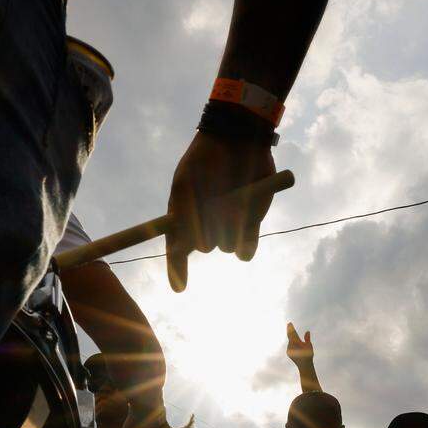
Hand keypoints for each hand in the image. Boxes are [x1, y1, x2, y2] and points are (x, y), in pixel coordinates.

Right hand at [166, 128, 276, 289]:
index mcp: (184, 218)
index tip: (180, 287)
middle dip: (210, 228)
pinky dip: (248, 241)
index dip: (176, 270)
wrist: (240, 141)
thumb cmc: (207, 160)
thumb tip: (194, 248)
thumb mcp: (187, 183)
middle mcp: (206, 226)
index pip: (176, 251)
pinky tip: (247, 218)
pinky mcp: (251, 227)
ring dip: (231, 226)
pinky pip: (247, 250)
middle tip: (214, 203)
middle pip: (206, 246)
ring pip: (228, 246)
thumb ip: (185, 214)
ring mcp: (229, 227)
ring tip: (234, 197)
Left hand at [286, 322, 313, 365]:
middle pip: (290, 336)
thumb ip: (307, 338)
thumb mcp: (309, 345)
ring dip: (291, 337)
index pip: (292, 333)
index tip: (289, 323)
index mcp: (295, 342)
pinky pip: (290, 345)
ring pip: (290, 341)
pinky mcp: (288, 352)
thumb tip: (307, 332)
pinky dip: (291, 342)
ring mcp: (288, 349)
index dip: (290, 328)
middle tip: (289, 325)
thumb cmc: (308, 355)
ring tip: (291, 331)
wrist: (304, 365)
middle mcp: (290, 345)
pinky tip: (293, 342)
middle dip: (290, 331)